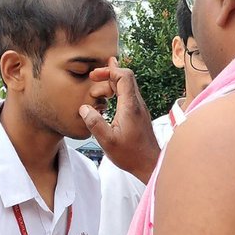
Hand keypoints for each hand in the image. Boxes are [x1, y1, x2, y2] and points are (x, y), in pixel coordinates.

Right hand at [83, 59, 161, 180]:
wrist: (150, 164)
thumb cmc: (131, 155)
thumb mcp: (107, 141)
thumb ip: (95, 123)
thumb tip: (84, 108)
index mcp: (130, 106)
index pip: (124, 76)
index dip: (108, 70)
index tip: (94, 76)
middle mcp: (137, 104)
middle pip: (125, 78)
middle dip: (107, 76)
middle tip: (92, 86)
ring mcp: (139, 108)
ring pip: (126, 87)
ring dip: (110, 86)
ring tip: (96, 98)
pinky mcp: (138, 114)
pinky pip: (127, 96)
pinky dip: (115, 94)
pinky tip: (106, 103)